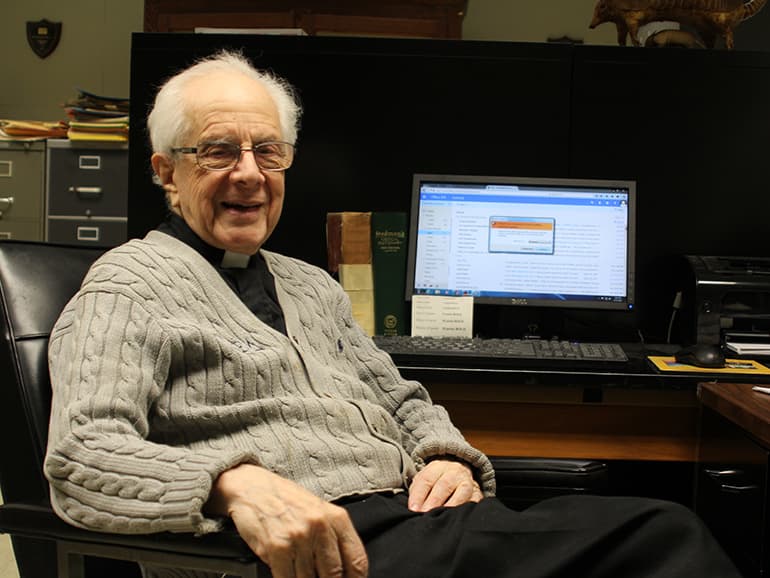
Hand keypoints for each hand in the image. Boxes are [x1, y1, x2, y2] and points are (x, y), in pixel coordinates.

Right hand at [207, 464, 367, 577]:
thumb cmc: (287, 501)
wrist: (254, 488)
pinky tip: (285, 571)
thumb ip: (334, 538)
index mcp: (337, 518)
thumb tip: (344, 570)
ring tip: (297, 567)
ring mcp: (299, 538)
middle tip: (317, 576)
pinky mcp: (277, 548)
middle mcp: (320, 527)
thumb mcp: (319, 511)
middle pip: (334, 575)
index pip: (357, 561)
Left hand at [407, 459, 482, 512]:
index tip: (413, 509)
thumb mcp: (425, 481)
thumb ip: (418, 492)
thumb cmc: (436, 482)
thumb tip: (413, 508)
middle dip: (433, 501)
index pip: (427, 479)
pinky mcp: (478, 494)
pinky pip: (474, 501)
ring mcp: (468, 482)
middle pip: (444, 485)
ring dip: (451, 506)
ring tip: (441, 519)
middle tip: (425, 515)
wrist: (459, 474)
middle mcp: (454, 472)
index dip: (419, 495)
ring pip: (461, 492)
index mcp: (437, 467)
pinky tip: (458, 519)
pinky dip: (467, 510)